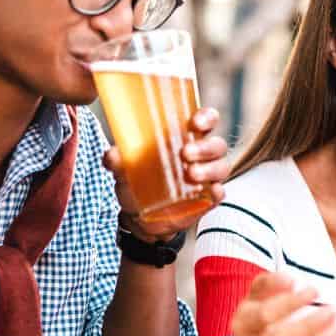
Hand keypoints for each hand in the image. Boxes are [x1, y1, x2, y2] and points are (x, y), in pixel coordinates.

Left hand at [105, 106, 229, 240]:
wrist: (141, 218)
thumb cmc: (139, 183)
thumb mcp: (125, 171)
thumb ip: (119, 162)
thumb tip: (113, 155)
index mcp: (185, 138)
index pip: (205, 121)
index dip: (206, 118)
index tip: (195, 122)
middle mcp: (201, 155)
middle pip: (216, 144)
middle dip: (204, 147)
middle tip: (185, 153)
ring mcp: (207, 177)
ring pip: (221, 166)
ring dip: (209, 169)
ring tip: (192, 174)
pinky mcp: (208, 199)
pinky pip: (220, 193)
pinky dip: (217, 192)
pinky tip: (210, 191)